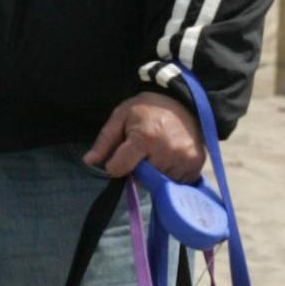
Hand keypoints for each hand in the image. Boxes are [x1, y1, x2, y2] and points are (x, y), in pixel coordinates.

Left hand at [83, 92, 205, 181]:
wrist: (185, 102)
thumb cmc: (149, 109)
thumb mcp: (122, 116)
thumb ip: (105, 140)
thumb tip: (89, 161)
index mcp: (145, 138)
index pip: (119, 168)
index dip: (115, 164)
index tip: (121, 156)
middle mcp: (165, 152)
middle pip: (140, 178)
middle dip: (138, 169)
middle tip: (145, 150)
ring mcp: (183, 161)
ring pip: (158, 183)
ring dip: (155, 174)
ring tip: (160, 153)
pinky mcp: (196, 167)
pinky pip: (177, 183)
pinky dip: (171, 175)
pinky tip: (172, 159)